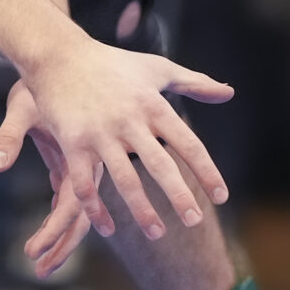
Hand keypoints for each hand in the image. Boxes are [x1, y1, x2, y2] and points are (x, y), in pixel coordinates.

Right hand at [0, 40, 231, 274]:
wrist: (60, 55)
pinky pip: (86, 183)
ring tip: (157, 234)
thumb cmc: (114, 63)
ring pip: (124, 180)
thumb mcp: (158, 68)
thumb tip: (230, 93)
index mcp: (154, 105)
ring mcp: (100, 133)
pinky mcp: (73, 143)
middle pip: (160, 165)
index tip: (222, 197)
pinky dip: (96, 209)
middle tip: (194, 221)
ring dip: (142, 210)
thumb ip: (195, 82)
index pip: (189, 144)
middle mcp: (130, 121)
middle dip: (179, 196)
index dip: (207, 172)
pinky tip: (108, 228)